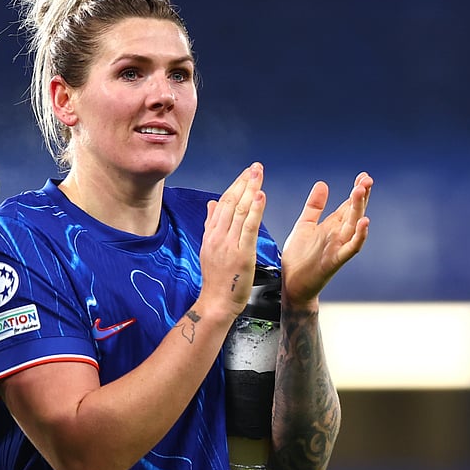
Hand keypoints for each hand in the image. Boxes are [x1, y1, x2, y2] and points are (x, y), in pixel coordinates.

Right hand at [198, 162, 266, 319]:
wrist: (216, 302)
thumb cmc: (217, 279)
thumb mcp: (209, 248)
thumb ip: (211, 225)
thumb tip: (212, 204)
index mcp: (211, 234)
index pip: (223, 203)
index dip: (235, 186)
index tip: (246, 173)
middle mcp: (218, 236)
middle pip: (231, 203)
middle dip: (244, 182)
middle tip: (255, 167)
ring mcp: (229, 244)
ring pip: (240, 211)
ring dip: (250, 190)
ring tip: (258, 174)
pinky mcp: (242, 253)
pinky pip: (249, 228)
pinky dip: (255, 210)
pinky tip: (260, 196)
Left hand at [280, 171, 372, 306]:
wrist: (290, 284)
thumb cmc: (299, 257)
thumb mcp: (304, 225)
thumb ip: (314, 206)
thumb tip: (323, 183)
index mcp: (332, 226)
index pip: (348, 205)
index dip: (356, 191)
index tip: (364, 175)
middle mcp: (339, 235)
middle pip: (354, 212)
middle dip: (361, 196)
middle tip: (367, 179)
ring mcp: (339, 247)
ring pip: (354, 226)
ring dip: (359, 209)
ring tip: (361, 190)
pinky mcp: (335, 260)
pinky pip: (351, 248)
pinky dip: (359, 236)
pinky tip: (364, 222)